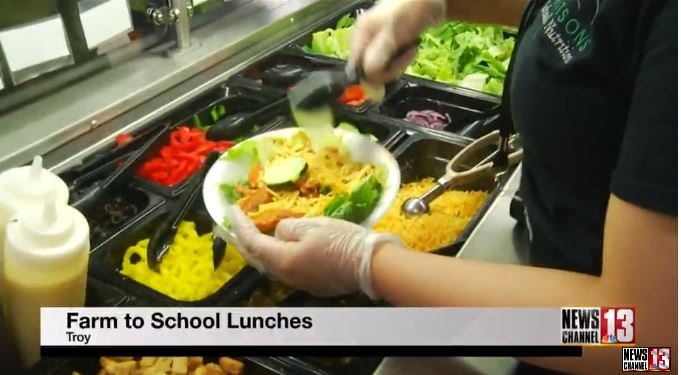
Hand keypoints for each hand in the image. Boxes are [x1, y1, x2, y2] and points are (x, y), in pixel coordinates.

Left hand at [227, 206, 400, 297]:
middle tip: (235, 225)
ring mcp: (299, 282)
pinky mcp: (312, 284)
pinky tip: (279, 248)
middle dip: (242, 241)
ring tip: (252, 234)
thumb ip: (288, 227)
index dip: (240, 225)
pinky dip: (275, 256)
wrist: (370, 265)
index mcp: (282, 259)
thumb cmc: (342, 241)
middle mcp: (286, 275)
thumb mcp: (312, 224)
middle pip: (256, 259)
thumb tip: (279, 231)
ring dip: (258, 250)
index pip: (252, 241)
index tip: (232, 209)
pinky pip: (285, 269)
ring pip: (269, 266)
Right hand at [349, 0, 445, 83]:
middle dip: (389, 68)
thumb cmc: (408, 14)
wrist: (430, 1)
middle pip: (369, 68)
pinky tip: (411, 48)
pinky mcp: (391, 44)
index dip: (370, 75)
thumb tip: (368, 81)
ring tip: (410, 50)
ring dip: (398, 64)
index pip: (356, 65)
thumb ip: (376, 59)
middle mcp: (366, 38)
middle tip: (405, 57)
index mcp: (361, 34)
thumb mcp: (391, 38)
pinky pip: (391, 61)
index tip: (388, 74)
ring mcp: (378, 41)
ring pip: (382, 66)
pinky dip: (402, 59)